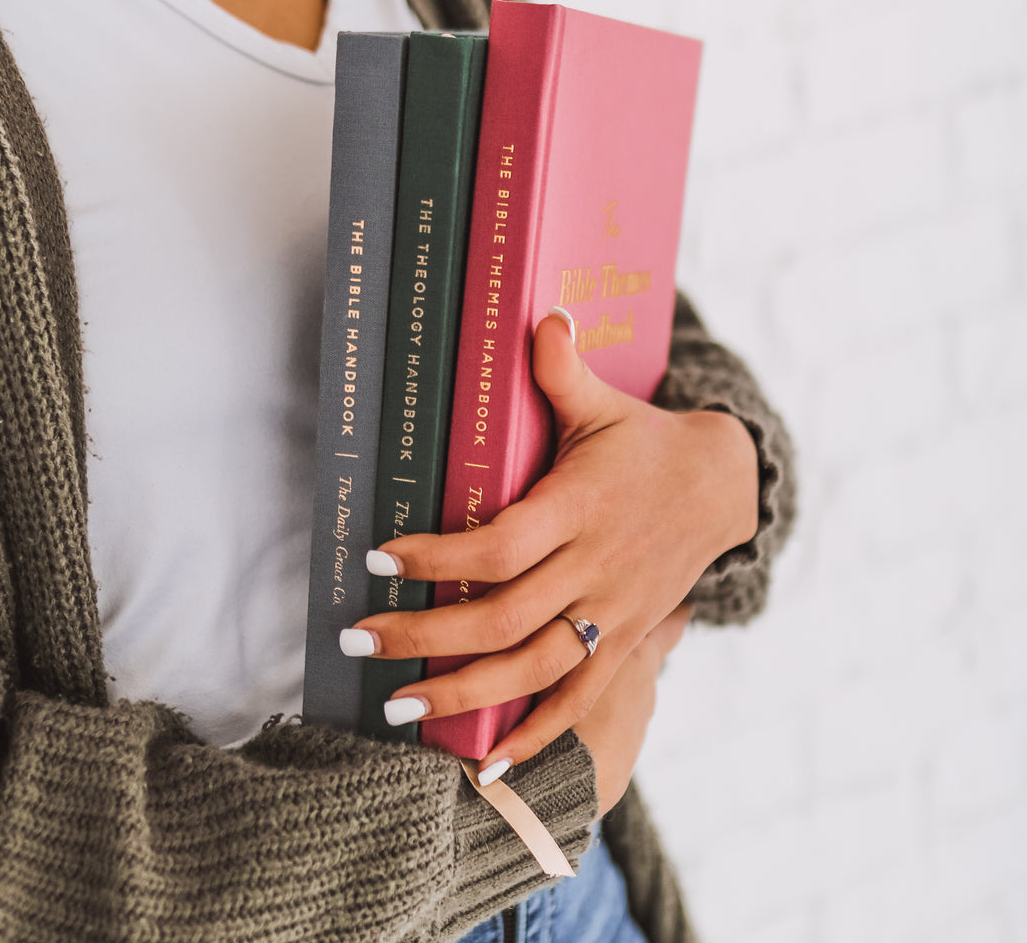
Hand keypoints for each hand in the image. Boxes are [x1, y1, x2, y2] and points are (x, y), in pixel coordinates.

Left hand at [350, 309, 757, 774]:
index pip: (498, 546)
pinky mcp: (624, 641)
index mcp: (579, 508)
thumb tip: (541, 312)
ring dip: (464, 693)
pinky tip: (491, 769)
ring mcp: (611, 614)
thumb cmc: (646, 441)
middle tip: (359, 640)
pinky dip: (538, 738)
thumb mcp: (606, 404)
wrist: (721, 489)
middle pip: (501, 618)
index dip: (437, 559)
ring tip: (399, 707)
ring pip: (533, 669)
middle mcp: (593, 569)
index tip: (378, 559)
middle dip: (424, 636)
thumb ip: (562, 369)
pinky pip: (580, 700)